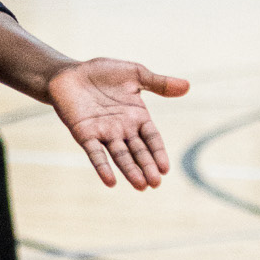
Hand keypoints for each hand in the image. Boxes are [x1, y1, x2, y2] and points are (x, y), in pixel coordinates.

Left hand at [47, 57, 188, 190]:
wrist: (71, 73)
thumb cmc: (103, 73)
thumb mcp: (135, 74)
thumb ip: (159, 83)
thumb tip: (188, 86)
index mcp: (137, 117)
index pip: (152, 139)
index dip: (159, 153)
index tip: (166, 168)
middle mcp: (122, 129)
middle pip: (138, 151)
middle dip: (147, 167)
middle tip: (155, 183)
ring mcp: (104, 133)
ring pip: (120, 155)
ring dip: (130, 171)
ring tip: (141, 186)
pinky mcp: (85, 134)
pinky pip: (95, 153)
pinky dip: (102, 167)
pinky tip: (110, 181)